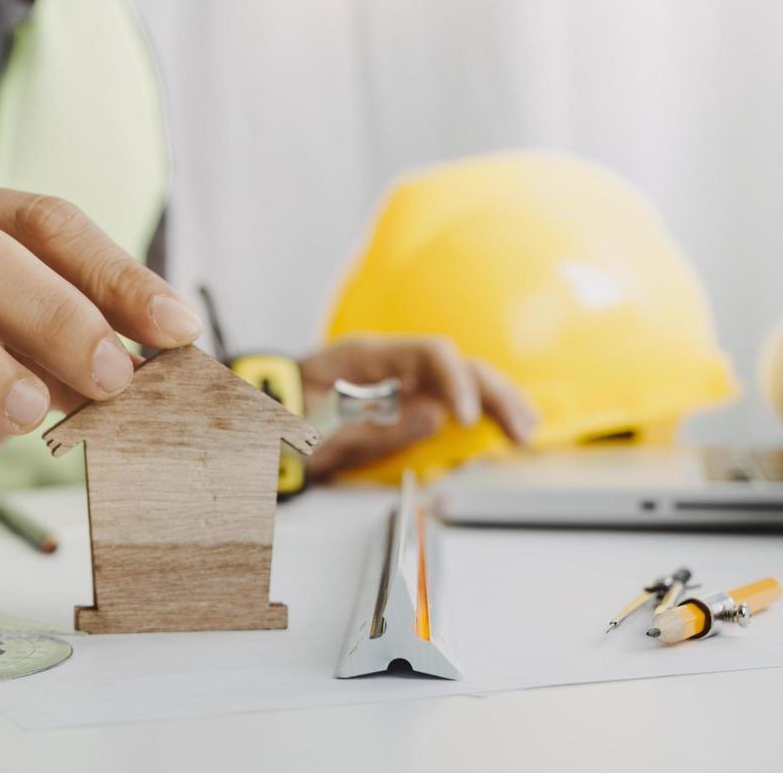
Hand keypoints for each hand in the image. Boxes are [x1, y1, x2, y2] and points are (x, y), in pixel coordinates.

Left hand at [299, 336, 538, 479]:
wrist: (257, 418)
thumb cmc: (281, 414)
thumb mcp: (321, 427)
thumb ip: (377, 425)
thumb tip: (436, 417)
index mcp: (368, 354)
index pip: (431, 353)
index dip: (457, 382)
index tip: (467, 418)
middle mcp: (391, 362)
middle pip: (458, 365)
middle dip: (495, 393)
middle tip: (521, 430)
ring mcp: (400, 381)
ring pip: (462, 380)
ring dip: (498, 401)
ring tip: (525, 430)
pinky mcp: (404, 402)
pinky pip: (450, 402)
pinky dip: (482, 413)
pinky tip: (505, 427)